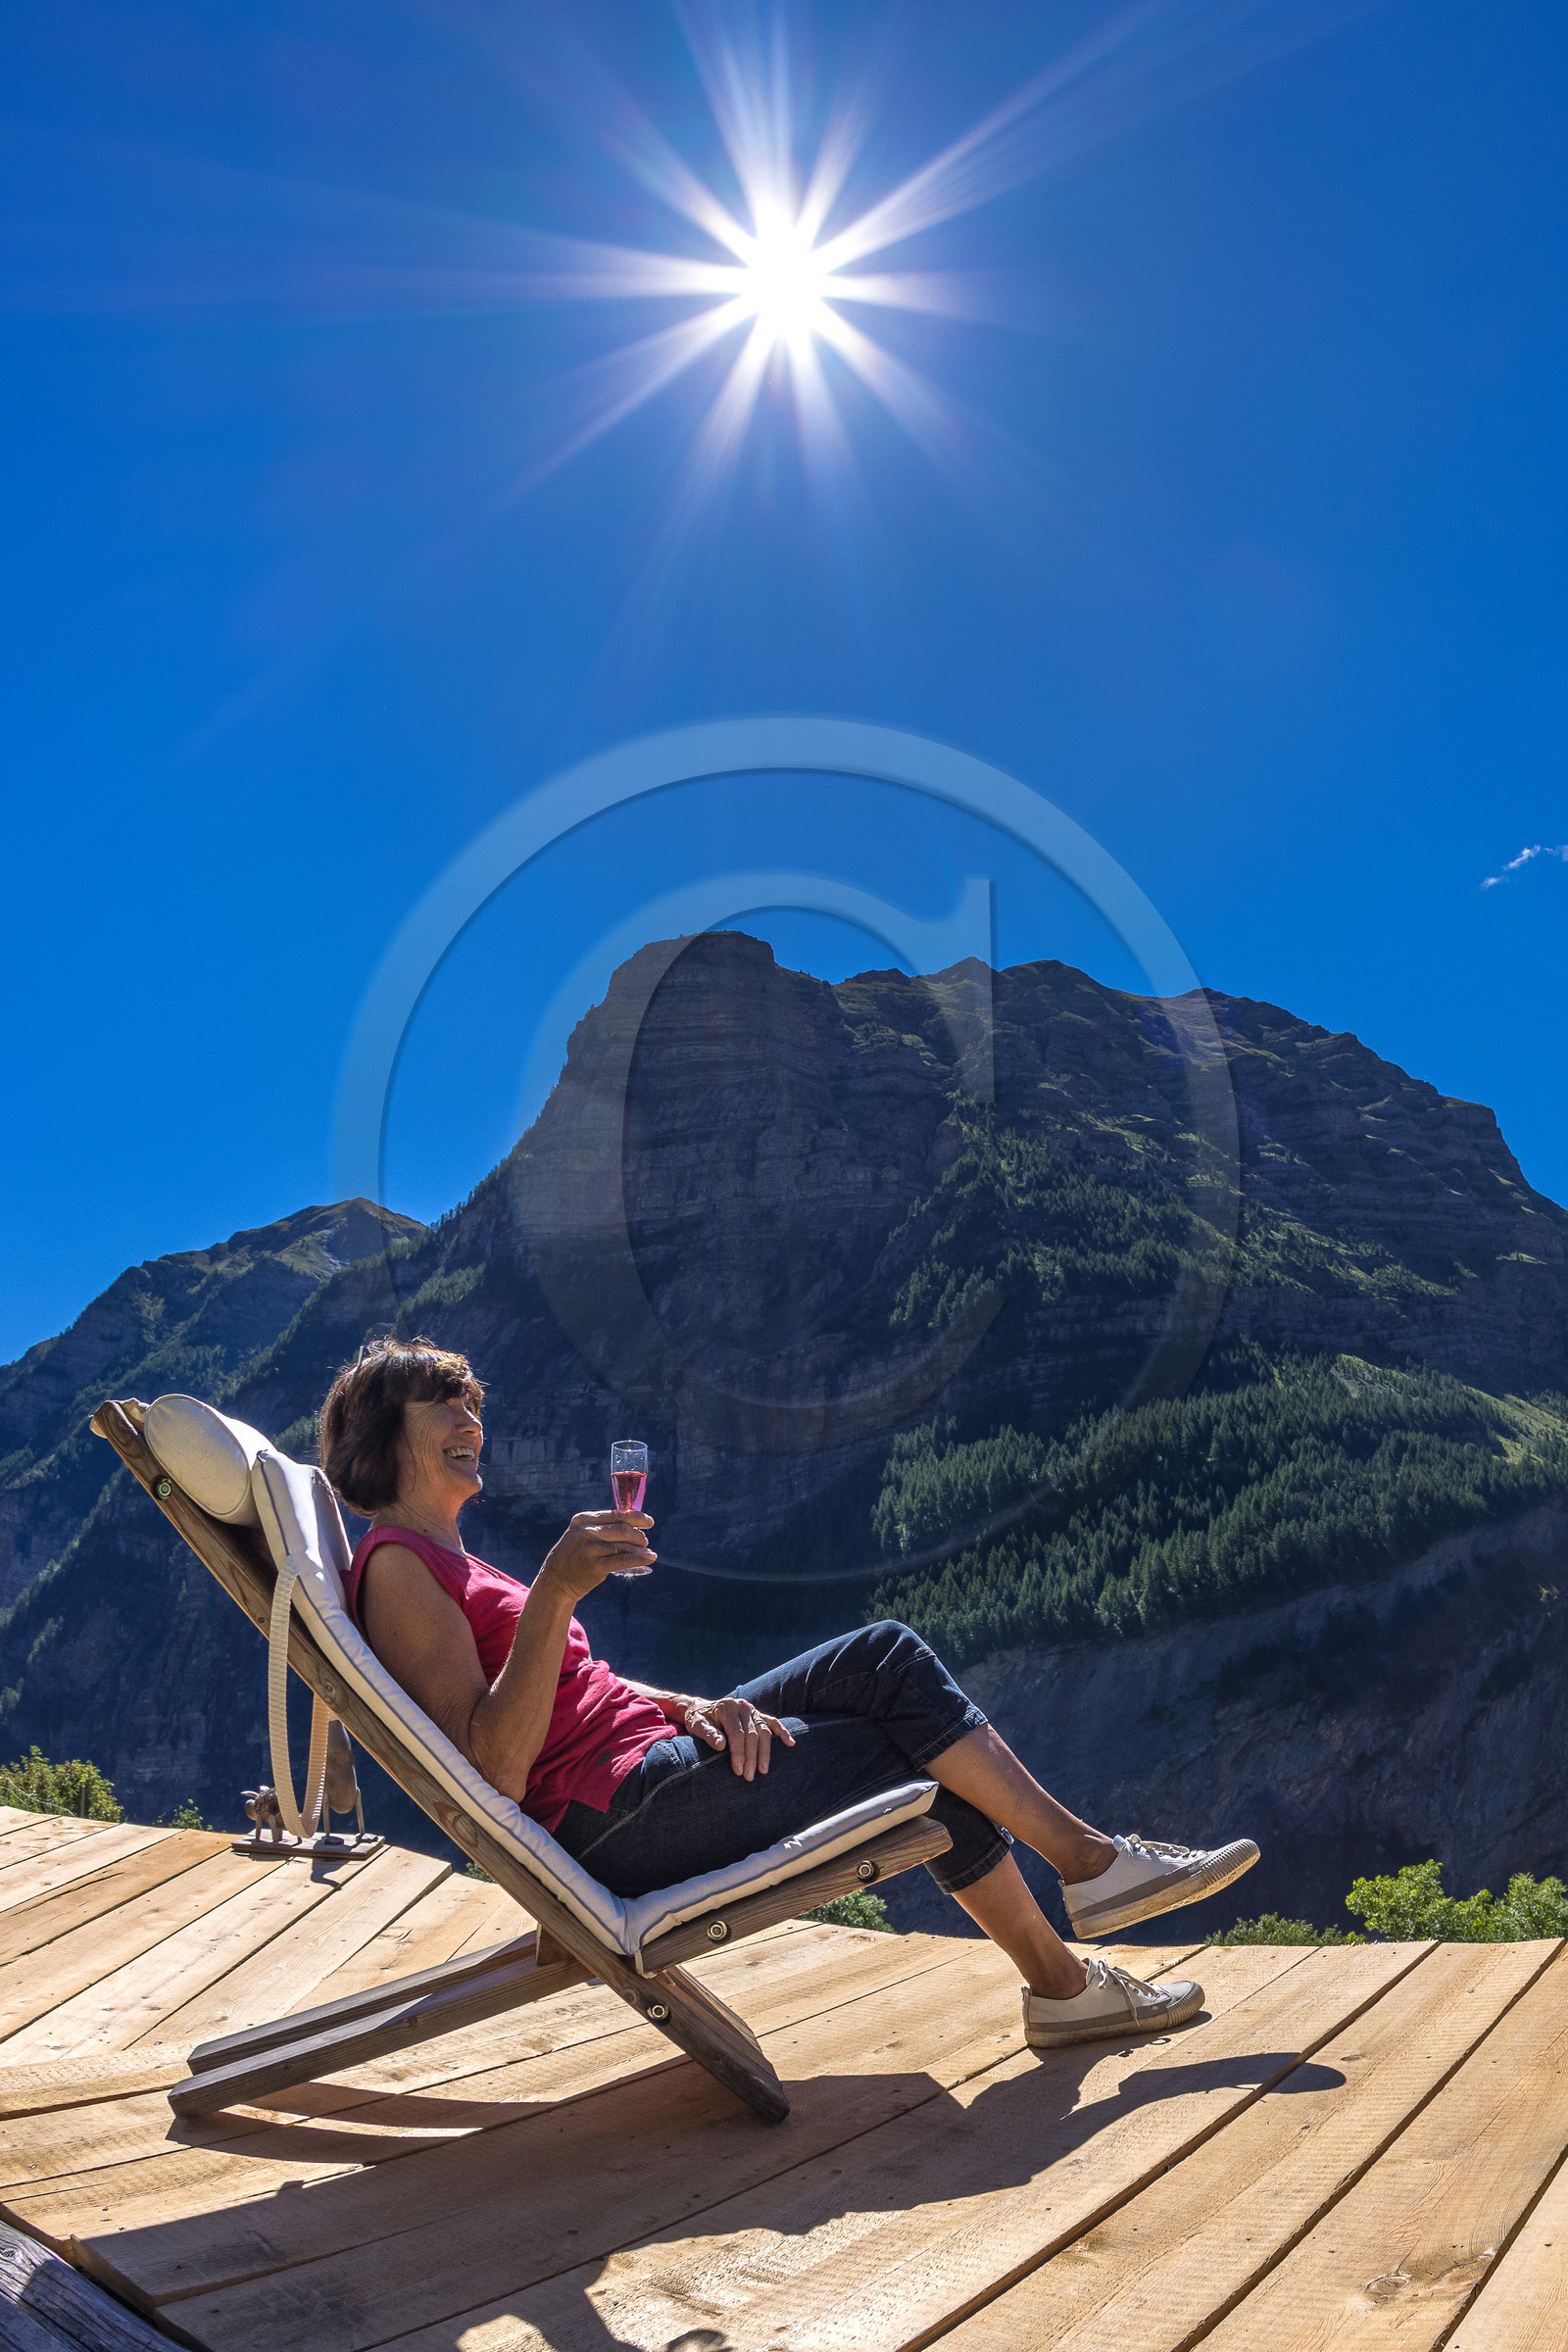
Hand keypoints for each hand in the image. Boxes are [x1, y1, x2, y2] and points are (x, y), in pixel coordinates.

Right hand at [537, 1510, 654, 1602]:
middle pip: (623, 1529)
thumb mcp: (583, 1533)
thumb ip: (603, 1526)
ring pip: (624, 1546)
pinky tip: (649, 1558)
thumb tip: (635, 1524)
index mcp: (584, 1519)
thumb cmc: (576, 1554)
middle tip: (644, 1541)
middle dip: (639, 1535)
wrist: (556, 1579)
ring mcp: (591, 1549)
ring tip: (647, 1552)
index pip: (617, 1514)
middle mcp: (587, 1531)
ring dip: (640, 1549)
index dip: (636, 1517)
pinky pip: (623, 1560)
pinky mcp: (595, 1566)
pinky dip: (639, 1559)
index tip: (649, 1521)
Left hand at [683, 1696, 796, 1780]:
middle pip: (752, 1734)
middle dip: (751, 1757)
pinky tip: (790, 1743)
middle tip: (749, 1777)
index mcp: (727, 1708)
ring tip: (763, 1770)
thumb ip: (708, 1734)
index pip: (737, 1733)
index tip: (738, 1770)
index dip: (738, 1753)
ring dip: (765, 1752)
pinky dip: (782, 1732)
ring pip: (764, 1731)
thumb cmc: (698, 1719)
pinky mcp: (758, 1714)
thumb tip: (721, 1745)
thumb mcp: (697, 1725)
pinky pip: (773, 1722)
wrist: (702, 1709)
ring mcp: (752, 1710)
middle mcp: (742, 1706)